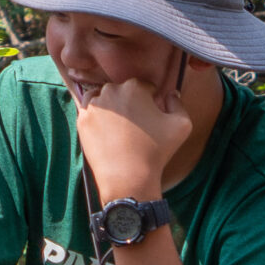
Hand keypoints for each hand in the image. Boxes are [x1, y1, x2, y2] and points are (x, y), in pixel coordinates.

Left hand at [76, 71, 192, 203]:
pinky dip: (97, 117)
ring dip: (111, 107)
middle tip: (135, 125)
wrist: (128, 178)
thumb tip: (171, 93)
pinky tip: (106, 130)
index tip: (151, 116)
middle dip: (130, 102)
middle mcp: (111, 91)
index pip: (145, 86)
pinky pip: (88, 111)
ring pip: (104, 98)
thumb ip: (178, 102)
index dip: (151, 100)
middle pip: (123, 90)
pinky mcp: (82, 121)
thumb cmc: (156, 152)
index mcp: (135, 86)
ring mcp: (93, 106)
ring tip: (120, 127)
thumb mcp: (182, 124)